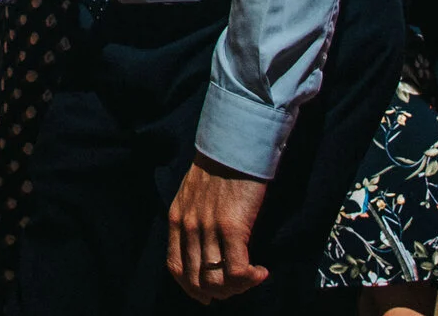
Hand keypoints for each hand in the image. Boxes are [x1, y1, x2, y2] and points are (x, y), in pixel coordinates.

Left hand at [166, 154, 269, 302]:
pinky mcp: (232, 226)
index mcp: (176, 218)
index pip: (175, 267)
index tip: (208, 295)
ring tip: (252, 278)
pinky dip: (250, 278)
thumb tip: (206, 248)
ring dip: (237, 288)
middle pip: (196, 280)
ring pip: (216, 280)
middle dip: (218, 293)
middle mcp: (188, 226)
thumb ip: (193, 219)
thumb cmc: (220, 167)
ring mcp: (208, 227)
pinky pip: (237, 269)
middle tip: (237, 287)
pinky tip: (261, 271)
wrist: (235, 143)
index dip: (191, 289)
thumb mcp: (193, 194)